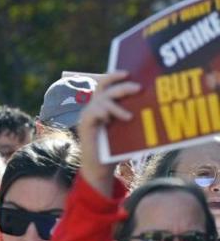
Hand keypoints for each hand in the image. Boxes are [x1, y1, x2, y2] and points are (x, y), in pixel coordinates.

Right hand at [77, 71, 141, 194]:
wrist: (102, 167)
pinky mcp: (84, 125)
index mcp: (103, 104)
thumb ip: (134, 115)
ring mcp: (87, 116)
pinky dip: (103, 114)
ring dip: (116, 107)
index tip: (129, 72)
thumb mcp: (128, 128)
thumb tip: (156, 106)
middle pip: (104, 88)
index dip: (114, 75)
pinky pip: (93, 113)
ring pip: (101, 101)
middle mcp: (93, 107)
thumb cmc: (117, 148)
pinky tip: (109, 121)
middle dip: (121, 86)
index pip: (105, 83)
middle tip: (138, 89)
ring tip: (128, 117)